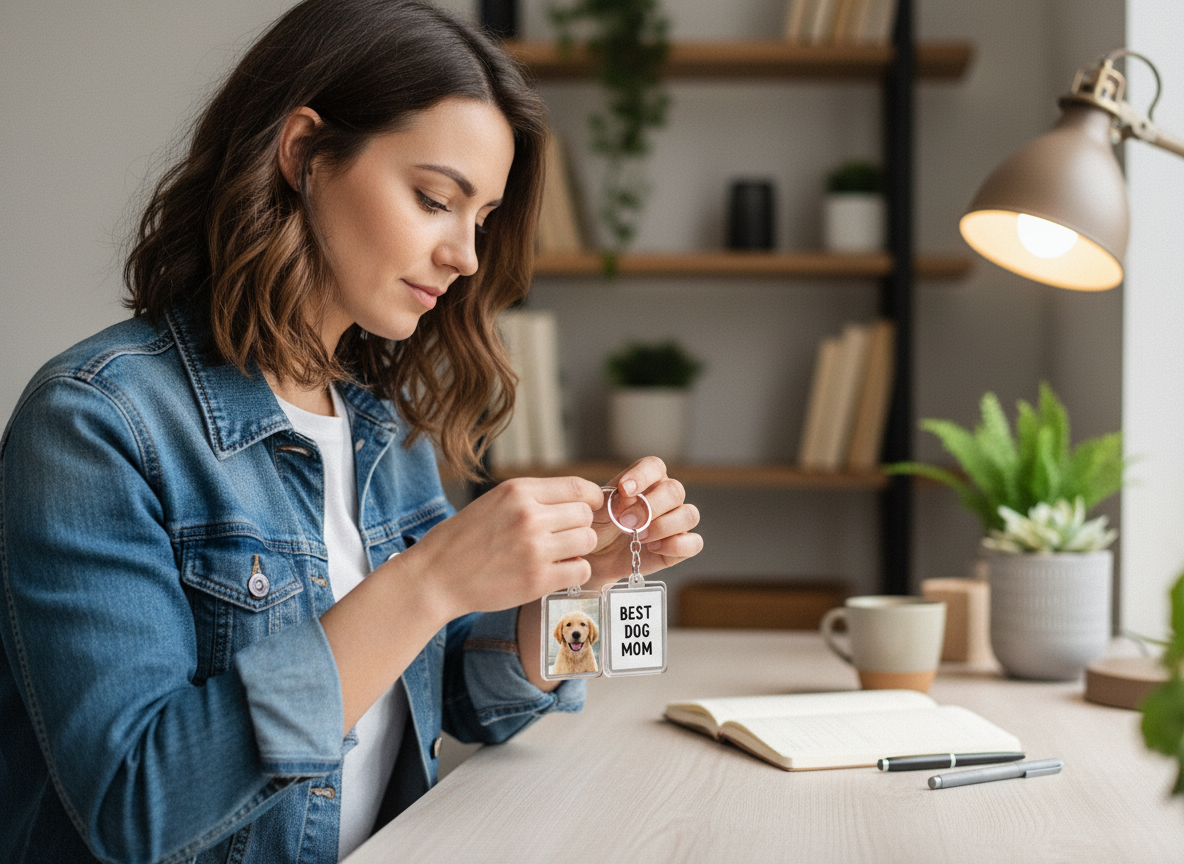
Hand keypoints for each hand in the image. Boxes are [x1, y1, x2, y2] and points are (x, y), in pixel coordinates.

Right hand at [395, 475, 603, 620]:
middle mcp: (529, 515)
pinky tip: (555, 572)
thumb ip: (532, 498)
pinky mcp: (538, 579)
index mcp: (518, 491)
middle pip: (586, 515)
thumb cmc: (462, 540)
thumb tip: (576, 500)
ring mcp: (535, 548)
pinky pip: (581, 569)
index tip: (588, 508)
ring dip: (578, 549)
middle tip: (563, 537)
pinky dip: (573, 572)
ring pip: (588, 541)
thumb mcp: (494, 502)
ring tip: (558, 554)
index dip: (591, 499)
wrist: (435, 577)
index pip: (579, 487)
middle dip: (580, 526)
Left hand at [585, 457, 702, 590]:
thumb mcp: (596, 511)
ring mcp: (676, 522)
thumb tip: (628, 498)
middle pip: (675, 490)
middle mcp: (666, 497)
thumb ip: (610, 501)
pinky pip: (694, 543)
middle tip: (626, 522)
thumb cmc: (598, 526)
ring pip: (689, 515)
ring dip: (664, 526)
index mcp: (646, 480)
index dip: (642, 476)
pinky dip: (676, 546)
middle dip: (650, 507)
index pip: (654, 466)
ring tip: (640, 537)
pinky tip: (654, 549)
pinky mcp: (680, 546)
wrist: (597, 556)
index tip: (624, 490)